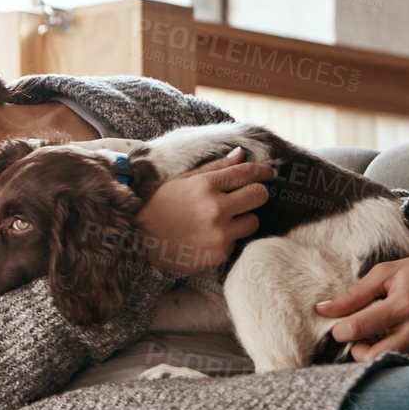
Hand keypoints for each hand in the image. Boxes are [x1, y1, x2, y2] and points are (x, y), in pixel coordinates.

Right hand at [135, 149, 275, 275]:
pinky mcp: (219, 254)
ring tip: (221, 220)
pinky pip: (237, 241)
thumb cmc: (159, 206)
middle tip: (243, 197)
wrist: (139, 242)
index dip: (262, 171)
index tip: (269, 172)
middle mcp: (215, 209)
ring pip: (253, 221)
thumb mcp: (182, 180)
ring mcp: (219, 234)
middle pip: (259, 196)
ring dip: (242, 219)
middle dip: (255, 194)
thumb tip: (241, 155)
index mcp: (205, 186)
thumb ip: (215, 168)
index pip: (247, 173)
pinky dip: (227, 238)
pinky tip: (207, 236)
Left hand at [314, 232, 408, 362]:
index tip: (340, 326)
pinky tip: (392, 349)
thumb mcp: (387, 272)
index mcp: (404, 302)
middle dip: (355, 349)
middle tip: (356, 337)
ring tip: (372, 344)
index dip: (340, 330)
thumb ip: (353, 293)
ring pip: (391, 368)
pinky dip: (396, 364)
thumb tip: (321, 310)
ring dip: (374, 359)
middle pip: (372, 356)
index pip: (358, 327)